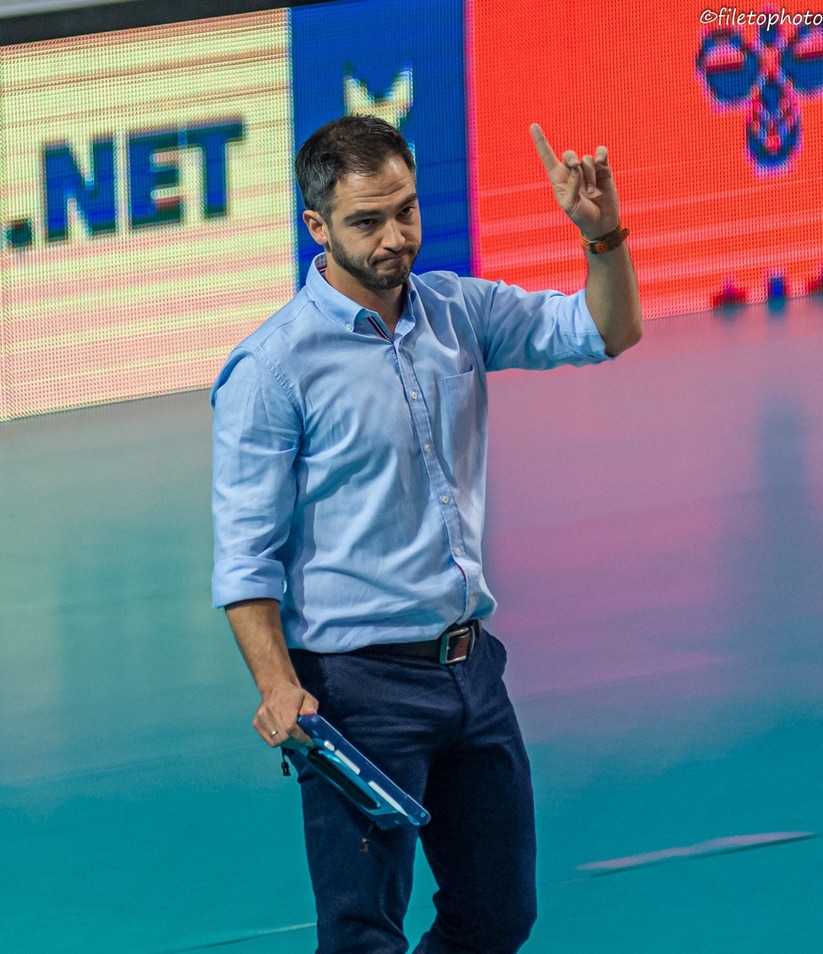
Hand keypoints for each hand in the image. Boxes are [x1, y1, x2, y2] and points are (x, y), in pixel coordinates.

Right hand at [253, 681, 318, 748]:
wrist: (275, 689)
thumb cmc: (294, 695)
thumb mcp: (307, 697)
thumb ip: (311, 707)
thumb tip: (311, 714)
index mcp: (284, 705)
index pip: (290, 728)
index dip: (300, 737)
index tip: (309, 741)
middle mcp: (270, 711)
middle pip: (283, 738)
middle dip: (295, 743)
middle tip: (302, 742)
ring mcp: (261, 718)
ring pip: (275, 742)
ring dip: (286, 743)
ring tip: (293, 740)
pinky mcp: (256, 723)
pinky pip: (268, 740)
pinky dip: (277, 741)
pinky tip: (284, 736)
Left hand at [529, 123, 619, 240]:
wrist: (601, 222)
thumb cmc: (581, 216)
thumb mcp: (570, 205)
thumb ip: (571, 185)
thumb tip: (577, 167)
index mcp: (558, 179)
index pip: (548, 157)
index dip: (540, 141)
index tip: (533, 125)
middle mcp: (571, 171)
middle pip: (569, 154)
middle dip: (572, 158)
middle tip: (575, 166)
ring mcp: (588, 169)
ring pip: (587, 160)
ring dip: (590, 176)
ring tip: (591, 192)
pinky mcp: (603, 169)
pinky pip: (601, 153)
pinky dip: (601, 154)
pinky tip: (602, 160)